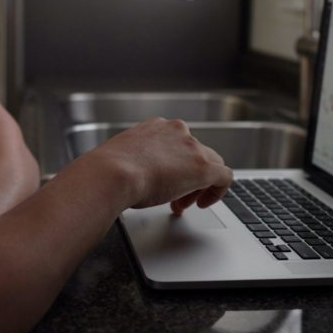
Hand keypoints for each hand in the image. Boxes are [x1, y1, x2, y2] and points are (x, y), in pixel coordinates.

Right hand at [87, 118, 232, 214]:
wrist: (112, 174)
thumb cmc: (109, 170)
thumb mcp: (123, 158)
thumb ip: (135, 161)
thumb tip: (135, 175)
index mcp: (156, 127)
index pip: (177, 145)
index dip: (174, 167)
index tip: (166, 183)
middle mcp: (176, 131)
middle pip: (195, 154)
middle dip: (187, 178)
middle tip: (175, 199)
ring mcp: (191, 147)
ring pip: (209, 165)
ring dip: (197, 186)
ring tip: (182, 205)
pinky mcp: (203, 167)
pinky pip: (224, 177)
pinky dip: (218, 191)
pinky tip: (204, 203)